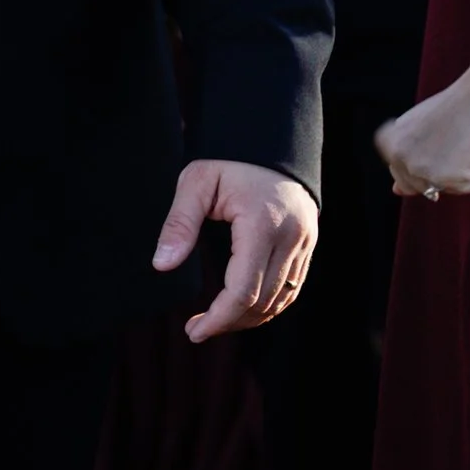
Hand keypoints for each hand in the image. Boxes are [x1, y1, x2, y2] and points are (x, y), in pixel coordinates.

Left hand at [152, 158, 318, 340]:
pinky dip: (268, 304)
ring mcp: (305, 243)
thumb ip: (179, 223)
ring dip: (249, 318)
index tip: (194, 331)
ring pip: (282, 300)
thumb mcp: (196, 182)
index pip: (243, 290)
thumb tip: (162, 265)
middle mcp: (291, 238)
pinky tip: (242, 308)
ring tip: (215, 322)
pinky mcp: (308, 245)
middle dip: (229, 322)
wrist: (271, 139)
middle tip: (196, 330)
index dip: (219, 318)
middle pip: (263, 302)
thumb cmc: (230, 159)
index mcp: (262, 225)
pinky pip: (292, 287)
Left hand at [377, 73, 469, 200]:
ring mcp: (421, 170)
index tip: (436, 138)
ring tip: (465, 144)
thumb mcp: (420, 129)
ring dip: (459, 173)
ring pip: (445, 188)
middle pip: (421, 186)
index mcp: (388, 143)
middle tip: (454, 140)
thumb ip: (406, 158)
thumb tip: (396, 191)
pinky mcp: (447, 179)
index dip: (425, 159)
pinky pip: (466, 187)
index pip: (401, 174)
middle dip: (440, 170)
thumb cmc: (457, 108)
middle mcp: (399, 158)